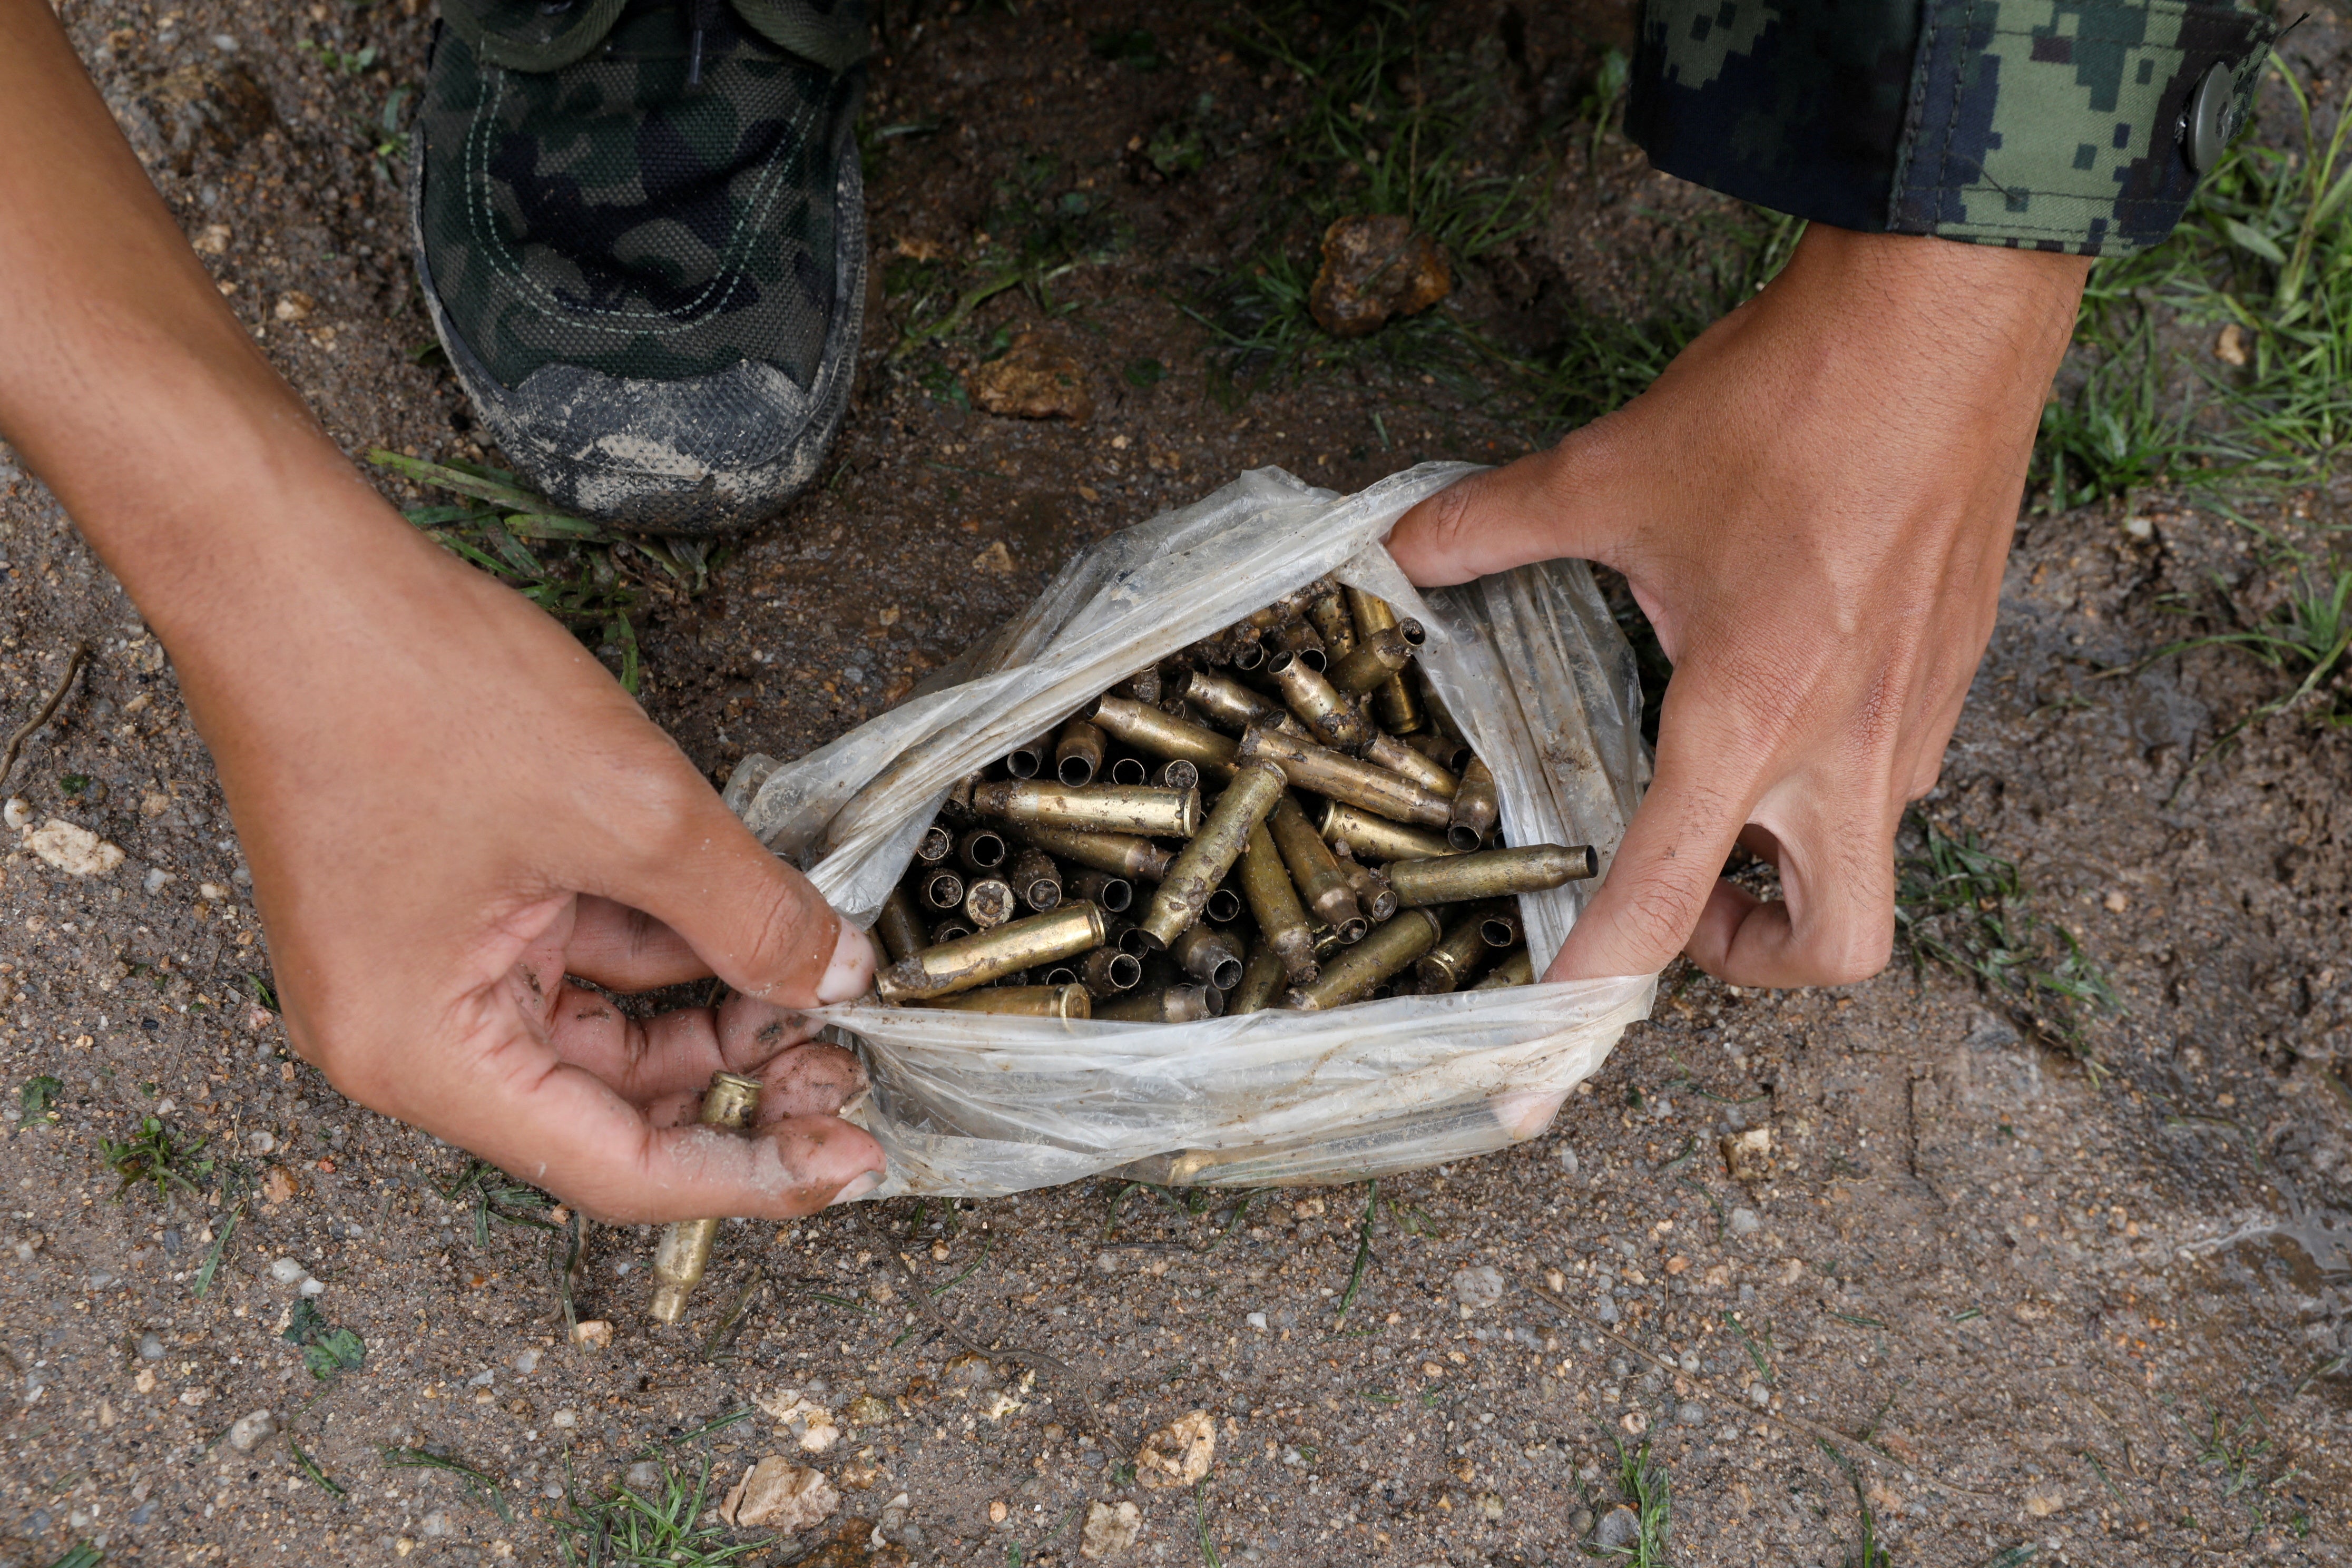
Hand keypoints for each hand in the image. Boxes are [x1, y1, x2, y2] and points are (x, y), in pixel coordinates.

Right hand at [189, 507, 886, 1222]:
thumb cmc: (407, 686)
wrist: (291, 573)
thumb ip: (748, 912)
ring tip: (817, 979)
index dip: (750, 1172)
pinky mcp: (450, 906)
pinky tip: (749, 920)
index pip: (617, 1166)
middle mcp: (411, 1035)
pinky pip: (579, 956)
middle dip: (738, 1085)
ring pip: (605, 1030)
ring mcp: (428, 969)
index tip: (854, 1152)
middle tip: (850, 1058)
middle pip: (611, 1107)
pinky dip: (666, 946)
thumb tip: (838, 975)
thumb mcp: (628, 812)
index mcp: (422, 1053)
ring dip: (711, 1012)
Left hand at [1391, 224, 2089, 987]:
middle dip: (1751, 963)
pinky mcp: (1954, 673)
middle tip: (1680, 902)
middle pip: (1834, 950)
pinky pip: (1893, 777)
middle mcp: (1848, 749)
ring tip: (1708, 793)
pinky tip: (1774, 698)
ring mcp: (1918, 718)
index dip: (1591, 1004)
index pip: (1660, 907)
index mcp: (1749, 722)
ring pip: (1868, 863)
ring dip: (1788, 865)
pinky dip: (1827, 781)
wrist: (1949, 315)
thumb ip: (1489, 527)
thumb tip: (1397, 548)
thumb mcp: (1612, 474)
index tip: (1537, 1082)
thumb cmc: (1788, 402)